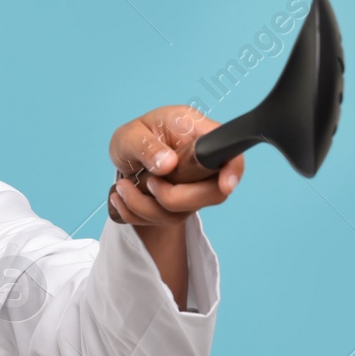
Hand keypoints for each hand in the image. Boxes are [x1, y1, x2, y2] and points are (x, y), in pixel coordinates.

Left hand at [107, 105, 242, 225]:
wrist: (126, 157)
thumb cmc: (135, 138)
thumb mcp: (131, 135)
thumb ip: (146, 146)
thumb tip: (168, 163)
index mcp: (197, 134)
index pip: (229, 153)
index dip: (233, 170)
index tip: (225, 185)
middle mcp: (202, 164)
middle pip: (213, 193)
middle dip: (174, 197)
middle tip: (148, 182)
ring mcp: (194, 188)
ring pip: (182, 212)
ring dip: (145, 206)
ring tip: (123, 187)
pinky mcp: (180, 207)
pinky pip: (163, 221)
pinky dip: (136, 214)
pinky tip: (121, 198)